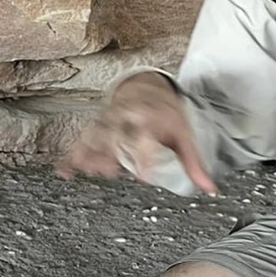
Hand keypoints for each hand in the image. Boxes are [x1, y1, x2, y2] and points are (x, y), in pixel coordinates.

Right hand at [56, 72, 217, 192]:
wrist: (146, 86)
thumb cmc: (166, 114)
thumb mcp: (184, 136)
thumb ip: (194, 164)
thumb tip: (211, 190)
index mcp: (150, 119)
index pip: (146, 139)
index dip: (144, 158)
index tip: (143, 177)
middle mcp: (127, 118)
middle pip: (116, 136)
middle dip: (110, 153)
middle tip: (108, 172)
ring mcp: (109, 120)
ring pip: (95, 136)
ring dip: (87, 153)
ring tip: (81, 170)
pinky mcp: (97, 124)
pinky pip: (82, 139)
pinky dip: (72, 154)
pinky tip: (64, 170)